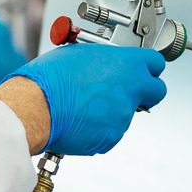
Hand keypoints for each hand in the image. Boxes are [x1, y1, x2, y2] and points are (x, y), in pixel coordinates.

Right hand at [5, 44, 167, 155]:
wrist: (34, 108)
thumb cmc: (49, 79)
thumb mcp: (78, 54)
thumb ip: (101, 60)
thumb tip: (103, 63)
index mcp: (126, 64)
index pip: (156, 63)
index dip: (149, 67)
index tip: (144, 70)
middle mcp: (130, 89)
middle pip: (156, 91)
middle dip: (145, 91)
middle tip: (126, 90)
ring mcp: (123, 115)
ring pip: (127, 113)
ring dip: (113, 110)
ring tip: (84, 104)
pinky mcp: (111, 137)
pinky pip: (110, 131)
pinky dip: (99, 128)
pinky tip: (79, 119)